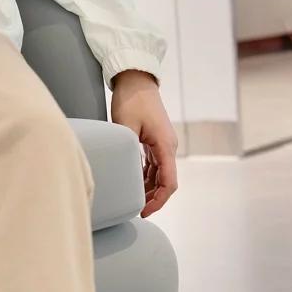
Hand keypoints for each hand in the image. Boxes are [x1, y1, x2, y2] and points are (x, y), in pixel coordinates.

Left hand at [110, 71, 178, 218]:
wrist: (136, 80)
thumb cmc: (132, 99)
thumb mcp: (125, 126)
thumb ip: (127, 151)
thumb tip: (122, 173)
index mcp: (166, 145)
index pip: (169, 183)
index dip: (158, 201)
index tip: (144, 212)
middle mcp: (168, 147)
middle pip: (165, 182)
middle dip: (152, 198)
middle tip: (134, 210)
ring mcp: (162, 144)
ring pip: (159, 175)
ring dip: (148, 189)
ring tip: (132, 200)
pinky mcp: (155, 141)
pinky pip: (153, 165)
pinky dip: (144, 177)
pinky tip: (132, 184)